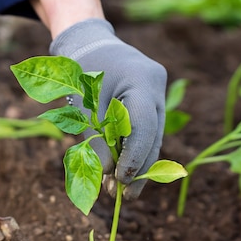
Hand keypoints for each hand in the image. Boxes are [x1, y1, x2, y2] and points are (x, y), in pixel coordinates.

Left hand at [50, 19, 166, 199]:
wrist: (90, 44)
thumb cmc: (82, 71)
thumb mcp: (84, 106)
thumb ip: (98, 140)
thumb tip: (109, 177)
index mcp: (142, 79)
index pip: (144, 128)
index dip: (134, 158)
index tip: (121, 182)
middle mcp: (156, 86)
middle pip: (153, 137)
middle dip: (139, 168)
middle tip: (125, 196)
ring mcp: (158, 92)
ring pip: (153, 137)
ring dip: (137, 164)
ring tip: (121, 190)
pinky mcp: (153, 100)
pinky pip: (147, 131)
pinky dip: (135, 151)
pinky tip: (123, 172)